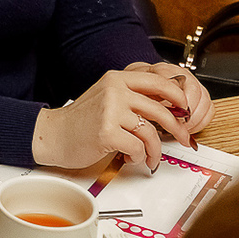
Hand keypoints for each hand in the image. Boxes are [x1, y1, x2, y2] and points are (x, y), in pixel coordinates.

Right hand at [32, 66, 200, 171]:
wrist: (53, 135)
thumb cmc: (80, 121)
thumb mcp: (107, 98)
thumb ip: (131, 97)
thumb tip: (167, 106)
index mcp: (117, 79)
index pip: (158, 81)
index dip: (178, 96)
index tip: (185, 109)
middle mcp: (115, 91)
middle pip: (161, 108)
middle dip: (177, 128)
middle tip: (183, 138)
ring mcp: (111, 110)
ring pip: (151, 132)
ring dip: (156, 150)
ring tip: (151, 158)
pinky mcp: (107, 132)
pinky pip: (138, 147)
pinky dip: (139, 157)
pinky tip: (130, 158)